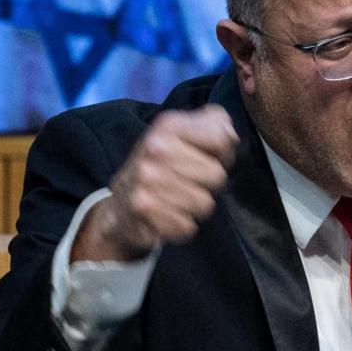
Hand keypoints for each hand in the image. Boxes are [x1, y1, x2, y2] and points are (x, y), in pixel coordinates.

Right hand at [72, 104, 238, 262]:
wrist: (120, 206)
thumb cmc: (162, 167)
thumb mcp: (184, 135)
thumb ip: (215, 125)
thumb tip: (231, 134)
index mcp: (169, 125)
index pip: (222, 140)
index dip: (221, 153)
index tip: (202, 157)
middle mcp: (155, 148)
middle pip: (217, 176)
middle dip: (206, 184)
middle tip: (185, 182)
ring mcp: (147, 178)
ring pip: (205, 203)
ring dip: (194, 207)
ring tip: (174, 199)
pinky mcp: (144, 208)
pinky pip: (188, 225)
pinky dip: (180, 225)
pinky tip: (165, 216)